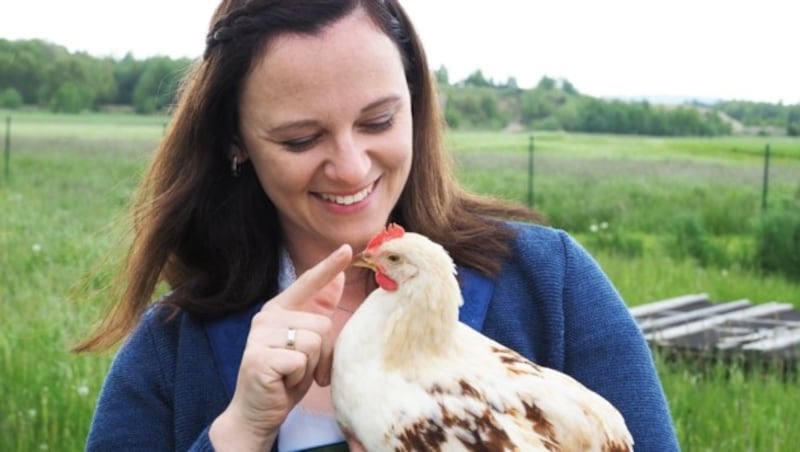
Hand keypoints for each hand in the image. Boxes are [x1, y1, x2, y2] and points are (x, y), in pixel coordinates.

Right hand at [209, 244, 351, 450]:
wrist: (257, 411)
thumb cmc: (285, 376)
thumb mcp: (306, 343)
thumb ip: (318, 311)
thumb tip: (338, 279)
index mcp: (279, 309)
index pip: (308, 283)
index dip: (328, 266)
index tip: (347, 249)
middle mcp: (267, 317)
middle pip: (322, 324)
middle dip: (321, 353)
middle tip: (302, 368)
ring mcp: (260, 337)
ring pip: (314, 342)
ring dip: (311, 367)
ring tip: (292, 374)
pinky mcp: (260, 358)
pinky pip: (301, 361)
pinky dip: (299, 377)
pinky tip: (283, 382)